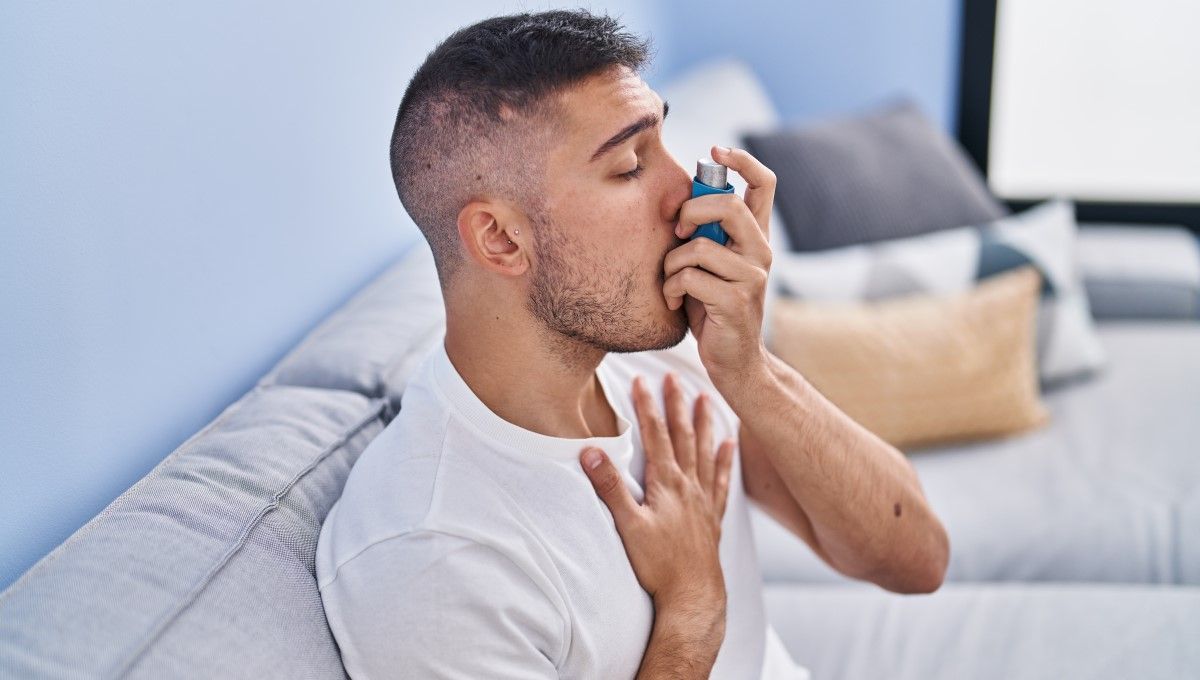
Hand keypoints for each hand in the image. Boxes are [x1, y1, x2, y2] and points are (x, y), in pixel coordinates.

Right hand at [580, 371, 736, 607]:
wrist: (693, 597)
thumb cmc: (658, 565)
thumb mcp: (628, 525)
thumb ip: (610, 487)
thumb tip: (590, 451)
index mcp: (667, 483)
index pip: (656, 435)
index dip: (648, 406)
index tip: (642, 379)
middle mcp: (689, 486)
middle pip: (683, 435)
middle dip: (676, 404)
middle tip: (675, 376)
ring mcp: (703, 500)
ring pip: (705, 451)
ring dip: (704, 423)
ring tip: (707, 398)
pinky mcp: (712, 517)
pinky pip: (720, 480)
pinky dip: (724, 459)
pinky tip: (730, 444)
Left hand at [664, 145, 775, 388]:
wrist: (733, 362)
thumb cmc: (712, 309)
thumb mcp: (709, 265)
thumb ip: (704, 234)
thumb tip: (678, 200)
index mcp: (756, 237)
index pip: (765, 184)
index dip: (743, 160)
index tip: (716, 151)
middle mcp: (760, 252)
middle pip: (727, 205)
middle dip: (690, 211)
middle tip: (677, 231)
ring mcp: (752, 277)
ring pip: (698, 247)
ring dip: (671, 264)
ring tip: (669, 280)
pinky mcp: (736, 302)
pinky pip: (689, 277)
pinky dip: (669, 288)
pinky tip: (671, 301)